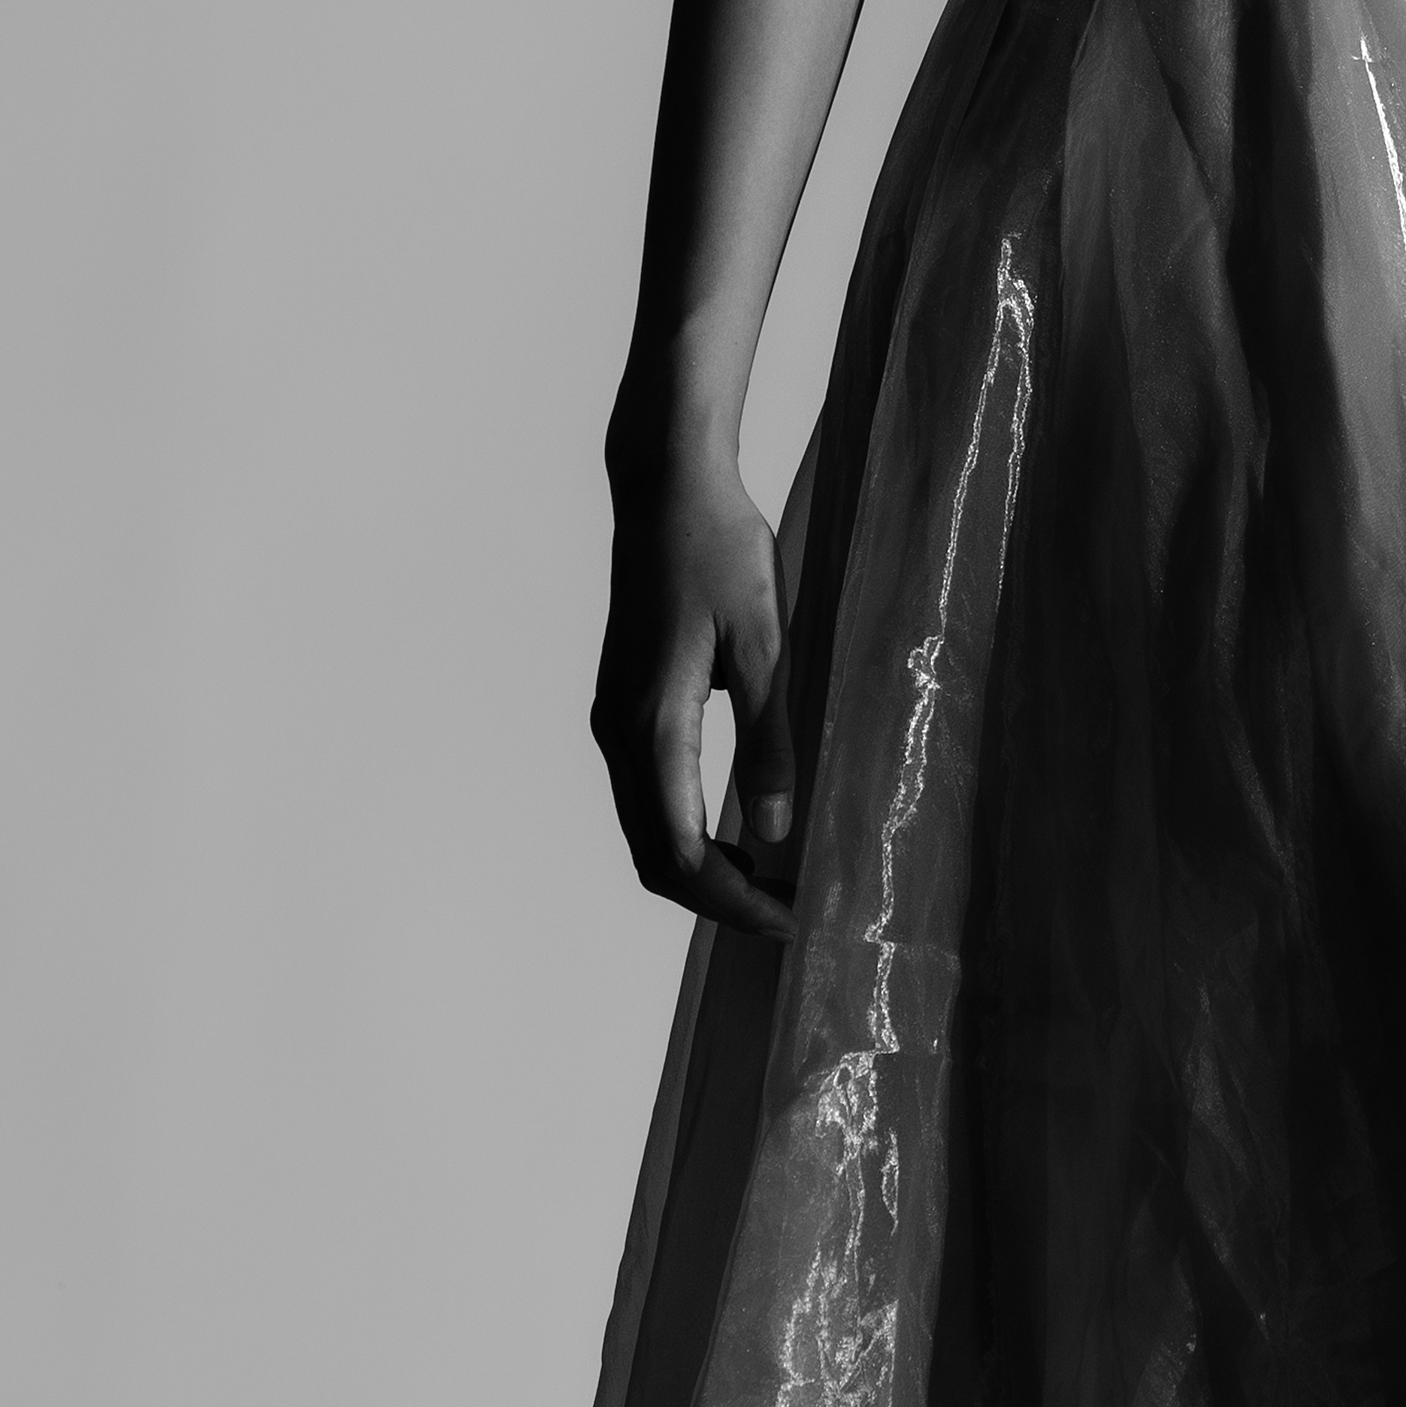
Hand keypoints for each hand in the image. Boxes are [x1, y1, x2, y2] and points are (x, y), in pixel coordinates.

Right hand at [591, 435, 799, 941]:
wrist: (665, 487)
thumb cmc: (720, 551)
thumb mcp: (765, 642)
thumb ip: (768, 741)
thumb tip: (774, 832)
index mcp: (654, 724)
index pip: (684, 853)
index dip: (736, 901)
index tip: (793, 919)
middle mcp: (619, 732)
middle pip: (654, 857)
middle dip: (717, 900)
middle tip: (788, 913)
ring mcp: (612, 720)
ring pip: (644, 832)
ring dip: (700, 870)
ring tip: (769, 881)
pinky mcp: (620, 705)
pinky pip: (643, 798)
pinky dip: (684, 833)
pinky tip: (736, 831)